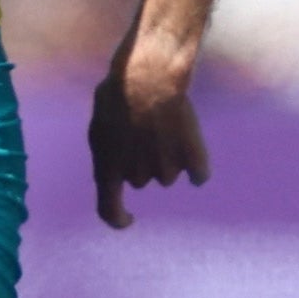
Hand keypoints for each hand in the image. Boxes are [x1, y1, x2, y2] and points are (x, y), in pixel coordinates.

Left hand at [91, 37, 209, 229]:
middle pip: (142, 179)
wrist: (149, 79)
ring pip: (167, 173)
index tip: (128, 219)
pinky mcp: (192, 160)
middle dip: (140, 159)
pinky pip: (199, 174)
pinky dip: (196, 166)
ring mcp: (166, 170)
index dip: (118, 219)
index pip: (109, 210)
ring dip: (165, 156)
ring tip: (162, 124)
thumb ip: (108, 153)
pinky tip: (190, 144)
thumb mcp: (99, 126)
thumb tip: (118, 164)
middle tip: (141, 129)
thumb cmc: (118, 96)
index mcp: (108, 170)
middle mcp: (137, 176)